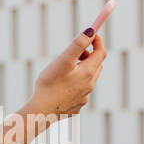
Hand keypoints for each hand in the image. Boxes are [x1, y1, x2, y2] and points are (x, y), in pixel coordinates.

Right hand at [29, 0, 112, 118]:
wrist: (41, 112)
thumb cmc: (49, 85)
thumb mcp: (63, 60)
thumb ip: (78, 44)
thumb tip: (91, 31)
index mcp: (88, 73)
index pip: (101, 52)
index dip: (98, 41)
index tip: (92, 33)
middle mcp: (89, 86)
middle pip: (97, 65)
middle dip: (90, 55)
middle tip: (78, 51)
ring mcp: (83, 98)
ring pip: (88, 79)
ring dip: (82, 70)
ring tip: (66, 68)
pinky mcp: (76, 107)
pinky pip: (80, 92)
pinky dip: (75, 84)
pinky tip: (61, 87)